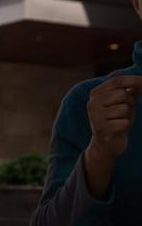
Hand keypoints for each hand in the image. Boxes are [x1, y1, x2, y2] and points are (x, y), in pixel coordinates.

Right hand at [82, 76, 141, 198]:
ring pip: (124, 108)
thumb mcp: (122, 103)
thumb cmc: (116, 120)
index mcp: (95, 94)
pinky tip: (119, 130)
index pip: (116, 82)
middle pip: (122, 94)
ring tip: (120, 121)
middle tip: (125, 111)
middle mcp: (92, 103)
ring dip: (128, 116)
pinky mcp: (102, 129)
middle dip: (130, 103)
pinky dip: (126, 126)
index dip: (133, 80)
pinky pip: (124, 122)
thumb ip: (130, 91)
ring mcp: (95, 117)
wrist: (106, 144)